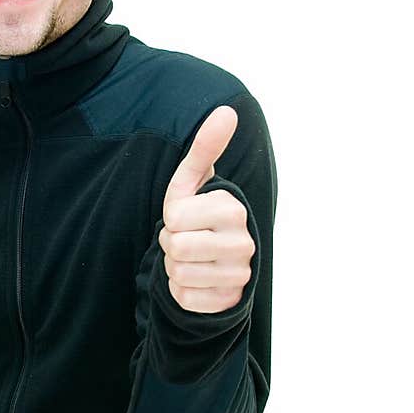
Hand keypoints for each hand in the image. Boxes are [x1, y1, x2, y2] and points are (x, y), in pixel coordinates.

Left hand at [160, 105, 254, 313]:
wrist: (214, 263)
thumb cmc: (198, 216)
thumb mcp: (194, 183)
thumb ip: (205, 148)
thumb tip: (227, 111)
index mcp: (233, 209)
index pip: (174, 218)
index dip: (170, 219)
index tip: (186, 219)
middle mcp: (243, 243)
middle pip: (175, 247)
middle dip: (170, 244)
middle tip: (186, 239)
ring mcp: (239, 275)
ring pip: (178, 274)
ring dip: (175, 267)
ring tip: (191, 258)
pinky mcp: (227, 302)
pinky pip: (184, 298)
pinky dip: (181, 291)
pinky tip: (196, 280)